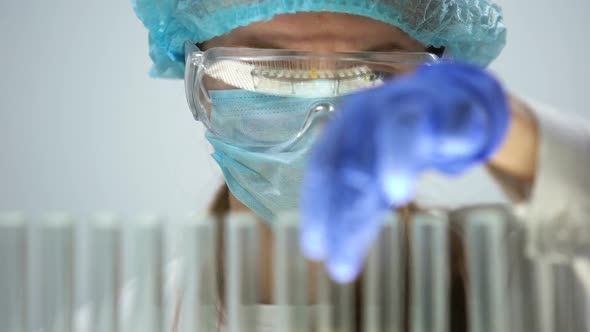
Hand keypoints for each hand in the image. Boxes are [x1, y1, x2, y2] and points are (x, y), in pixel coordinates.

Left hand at [299, 62, 509, 281]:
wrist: (448, 98)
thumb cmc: (399, 140)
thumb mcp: (374, 169)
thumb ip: (357, 202)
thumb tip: (332, 251)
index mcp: (346, 127)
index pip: (325, 166)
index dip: (318, 207)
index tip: (316, 249)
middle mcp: (375, 112)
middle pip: (359, 162)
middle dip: (351, 214)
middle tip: (346, 262)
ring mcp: (415, 107)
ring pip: (401, 128)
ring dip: (397, 157)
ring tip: (397, 195)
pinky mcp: (457, 108)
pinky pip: (454, 122)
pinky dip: (451, 135)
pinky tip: (449, 150)